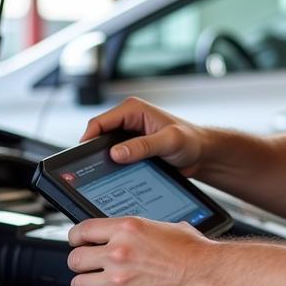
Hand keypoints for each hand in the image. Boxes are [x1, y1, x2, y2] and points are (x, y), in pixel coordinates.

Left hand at [66, 216, 213, 285]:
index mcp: (127, 228)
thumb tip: (130, 235)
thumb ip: (141, 232)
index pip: (82, 230)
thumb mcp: (166, 227)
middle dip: (81, 265)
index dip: (76, 238)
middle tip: (91, 268)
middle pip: (74, 259)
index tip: (79, 244)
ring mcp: (118, 280)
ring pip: (79, 285)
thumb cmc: (196, 254)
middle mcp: (118, 252)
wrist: (208, 277)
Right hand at [80, 97, 208, 176]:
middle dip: (96, 151)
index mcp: (133, 109)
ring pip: (106, 148)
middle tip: (94, 170)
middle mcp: (128, 120)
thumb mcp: (169, 142)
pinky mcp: (132, 148)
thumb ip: (143, 146)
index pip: (100, 122)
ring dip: (105, 160)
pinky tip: (116, 176)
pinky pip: (115, 157)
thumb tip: (117, 153)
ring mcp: (129, 135)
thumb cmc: (191, 141)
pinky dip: (114, 166)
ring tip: (106, 175)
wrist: (201, 154)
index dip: (88, 138)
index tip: (84, 157)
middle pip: (99, 135)